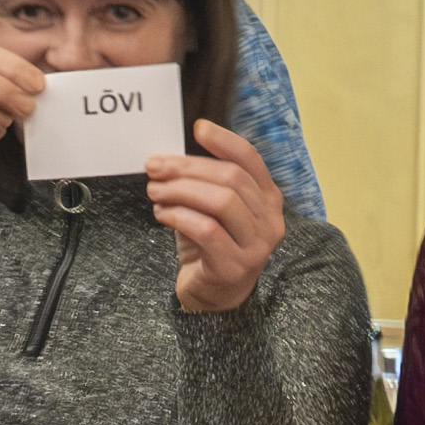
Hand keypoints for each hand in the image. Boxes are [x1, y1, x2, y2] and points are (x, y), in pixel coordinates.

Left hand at [148, 118, 287, 314]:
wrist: (213, 296)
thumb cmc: (211, 246)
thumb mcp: (212, 208)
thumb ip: (205, 182)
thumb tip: (169, 156)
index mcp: (268, 199)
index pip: (250, 160)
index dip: (224, 141)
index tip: (198, 128)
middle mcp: (270, 220)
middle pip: (230, 178)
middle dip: (187, 167)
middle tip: (155, 166)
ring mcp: (257, 246)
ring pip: (220, 202)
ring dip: (180, 191)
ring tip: (155, 190)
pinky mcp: (235, 266)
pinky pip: (207, 230)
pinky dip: (179, 216)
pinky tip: (162, 214)